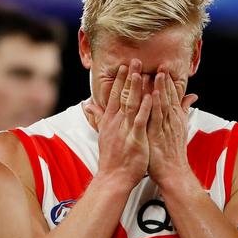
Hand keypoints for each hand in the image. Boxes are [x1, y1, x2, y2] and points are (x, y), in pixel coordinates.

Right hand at [84, 59, 151, 188]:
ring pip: (132, 104)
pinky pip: (141, 120)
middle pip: (123, 95)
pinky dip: (146, 108)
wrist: (113, 177)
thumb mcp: (102, 134)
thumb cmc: (111, 158)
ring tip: (141, 72)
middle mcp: (116, 122)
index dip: (119, 80)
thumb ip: (98, 117)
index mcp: (110, 120)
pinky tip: (151, 96)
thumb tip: (87, 105)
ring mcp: (125, 130)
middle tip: (134, 61)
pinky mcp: (135, 138)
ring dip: (137, 88)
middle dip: (129, 77)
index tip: (123, 66)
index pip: (114, 95)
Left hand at [146, 68, 197, 185]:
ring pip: (163, 104)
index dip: (168, 81)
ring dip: (160, 88)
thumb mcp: (181, 128)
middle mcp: (171, 120)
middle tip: (161, 64)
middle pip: (168, 97)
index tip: (164, 67)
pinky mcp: (157, 135)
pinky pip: (156, 117)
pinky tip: (152, 95)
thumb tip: (192, 96)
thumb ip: (184, 110)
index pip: (172, 96)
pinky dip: (155, 105)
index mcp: (175, 118)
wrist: (174, 172)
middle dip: (165, 80)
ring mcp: (165, 127)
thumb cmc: (173, 152)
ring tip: (157, 74)